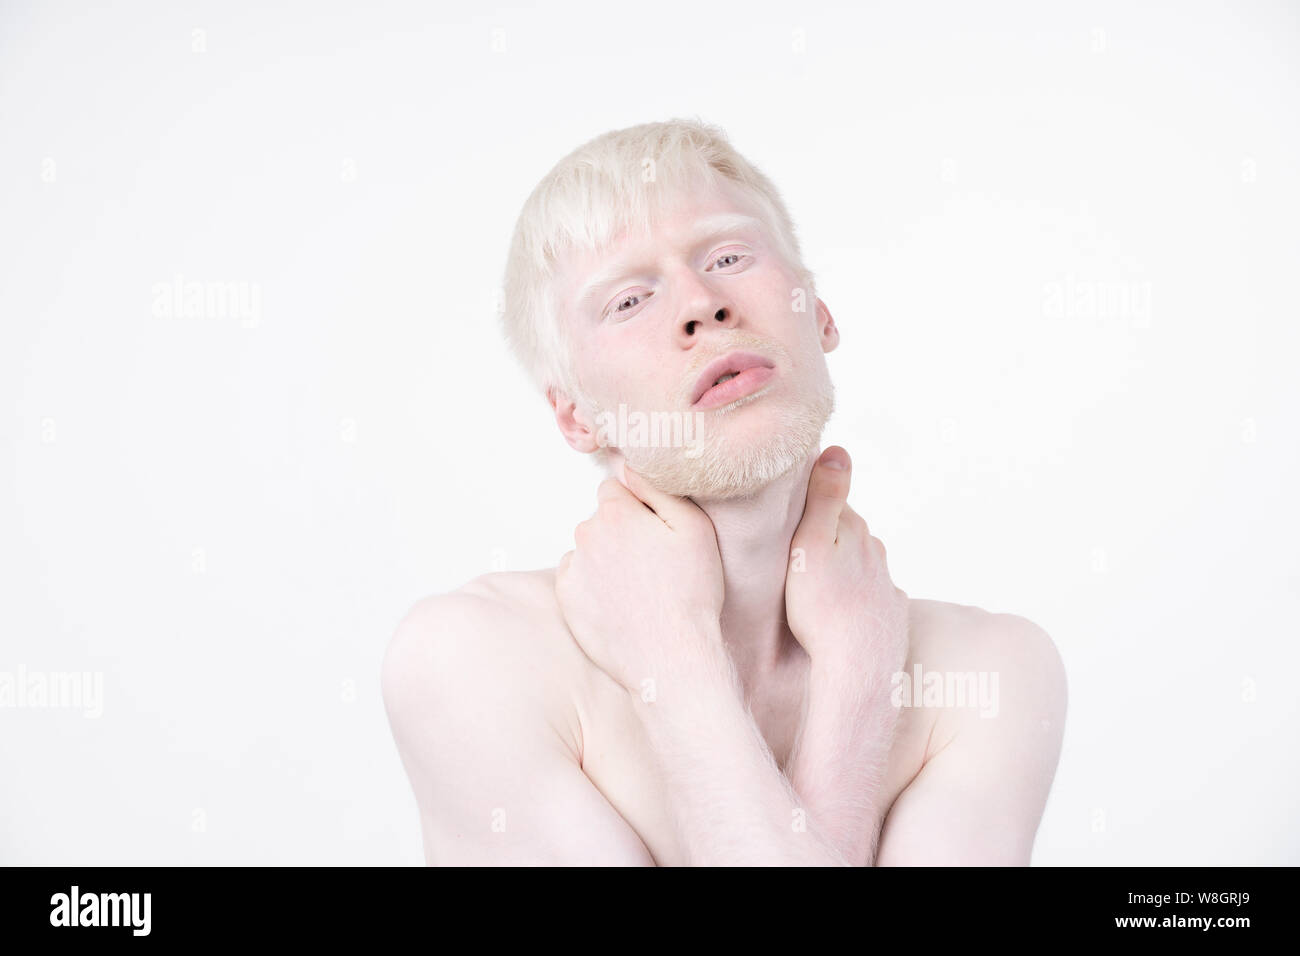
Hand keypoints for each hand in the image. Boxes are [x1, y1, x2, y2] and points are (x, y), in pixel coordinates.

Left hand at [555, 453, 725, 695]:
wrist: (670, 657)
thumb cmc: (689, 594)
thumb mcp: (693, 528)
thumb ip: (658, 488)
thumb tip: (630, 466)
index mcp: (615, 513)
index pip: (615, 488)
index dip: (638, 507)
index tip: (656, 531)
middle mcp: (585, 535)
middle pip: (601, 519)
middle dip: (621, 531)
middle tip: (653, 563)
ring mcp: (573, 569)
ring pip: (589, 549)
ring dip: (606, 558)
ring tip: (639, 587)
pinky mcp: (566, 599)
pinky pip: (577, 577)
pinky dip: (593, 584)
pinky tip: (620, 602)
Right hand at [784, 447, 908, 679]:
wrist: (857, 667)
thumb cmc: (823, 608)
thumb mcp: (811, 545)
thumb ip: (825, 497)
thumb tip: (838, 449)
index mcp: (854, 531)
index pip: (831, 502)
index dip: (807, 503)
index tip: (785, 508)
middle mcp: (877, 552)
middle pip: (847, 534)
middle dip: (826, 536)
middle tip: (794, 549)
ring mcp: (887, 584)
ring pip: (860, 565)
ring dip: (841, 568)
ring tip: (815, 584)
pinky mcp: (892, 613)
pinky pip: (871, 598)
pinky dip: (857, 599)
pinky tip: (842, 611)